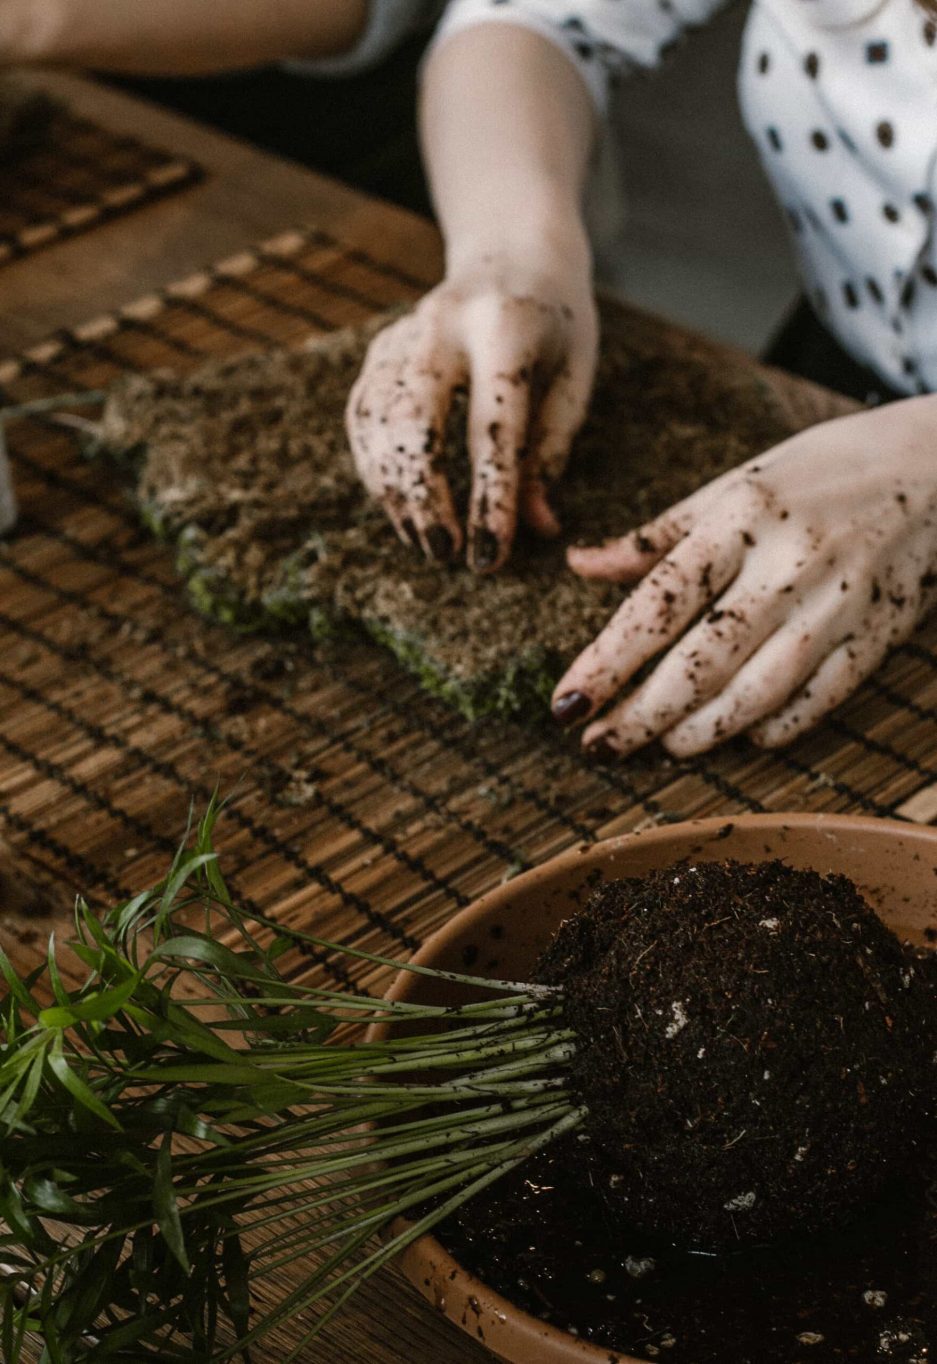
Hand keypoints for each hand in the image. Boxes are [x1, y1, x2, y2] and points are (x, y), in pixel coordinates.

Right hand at [345, 245, 597, 571]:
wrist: (512, 251)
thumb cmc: (556, 325)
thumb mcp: (574, 380)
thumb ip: (551, 451)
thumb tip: (537, 528)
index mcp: (505, 326)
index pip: (491, 428)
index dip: (488, 500)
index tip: (488, 557)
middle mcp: (440, 325)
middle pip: (413, 425)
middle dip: (426, 501)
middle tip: (447, 554)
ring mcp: (400, 335)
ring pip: (378, 428)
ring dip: (398, 496)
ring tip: (428, 543)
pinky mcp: (378, 352)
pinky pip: (363, 423)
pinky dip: (378, 474)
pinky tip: (402, 509)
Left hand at [552, 397, 936, 755]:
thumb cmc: (819, 472)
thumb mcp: (732, 486)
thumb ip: (656, 537)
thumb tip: (579, 564)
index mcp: (742, 517)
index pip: (658, 601)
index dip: (607, 660)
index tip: (564, 702)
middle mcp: (791, 562)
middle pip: (704, 660)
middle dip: (643, 714)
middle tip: (598, 744)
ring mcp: (841, 602)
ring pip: (761, 690)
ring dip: (702, 730)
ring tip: (658, 747)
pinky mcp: (881, 632)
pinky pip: (822, 697)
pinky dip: (777, 726)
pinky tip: (739, 739)